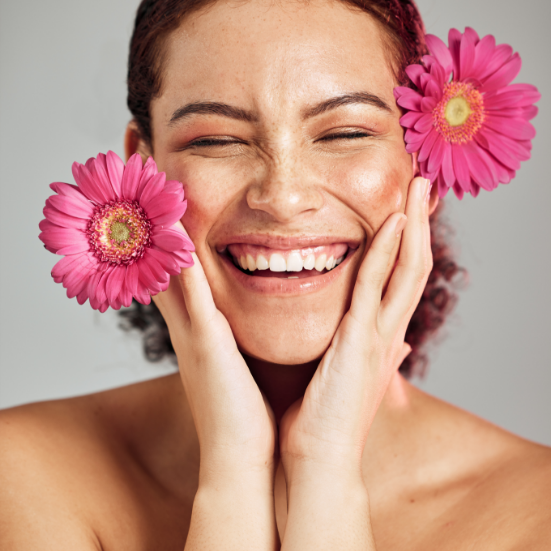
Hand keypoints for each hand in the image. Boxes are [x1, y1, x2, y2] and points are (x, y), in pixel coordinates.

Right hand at [153, 223, 276, 482]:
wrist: (241, 458)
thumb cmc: (243, 415)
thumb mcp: (232, 368)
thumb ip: (228, 342)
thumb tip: (236, 325)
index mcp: (198, 336)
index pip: (175, 284)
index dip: (165, 250)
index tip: (163, 216)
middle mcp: (187, 333)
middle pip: (162, 274)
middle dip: (152, 237)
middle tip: (145, 200)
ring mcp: (194, 339)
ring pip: (172, 280)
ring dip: (163, 243)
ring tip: (157, 203)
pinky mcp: (208, 348)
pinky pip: (194, 301)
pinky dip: (184, 271)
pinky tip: (181, 240)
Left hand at [279, 177, 431, 484]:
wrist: (317, 459)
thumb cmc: (324, 418)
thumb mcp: (351, 378)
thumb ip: (373, 355)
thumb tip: (397, 345)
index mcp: (379, 338)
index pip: (401, 281)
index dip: (409, 244)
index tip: (407, 210)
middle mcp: (386, 333)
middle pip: (413, 267)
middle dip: (420, 225)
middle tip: (422, 184)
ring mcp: (377, 337)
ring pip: (407, 271)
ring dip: (414, 226)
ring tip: (419, 187)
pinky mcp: (360, 343)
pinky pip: (375, 288)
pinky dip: (388, 253)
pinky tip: (394, 223)